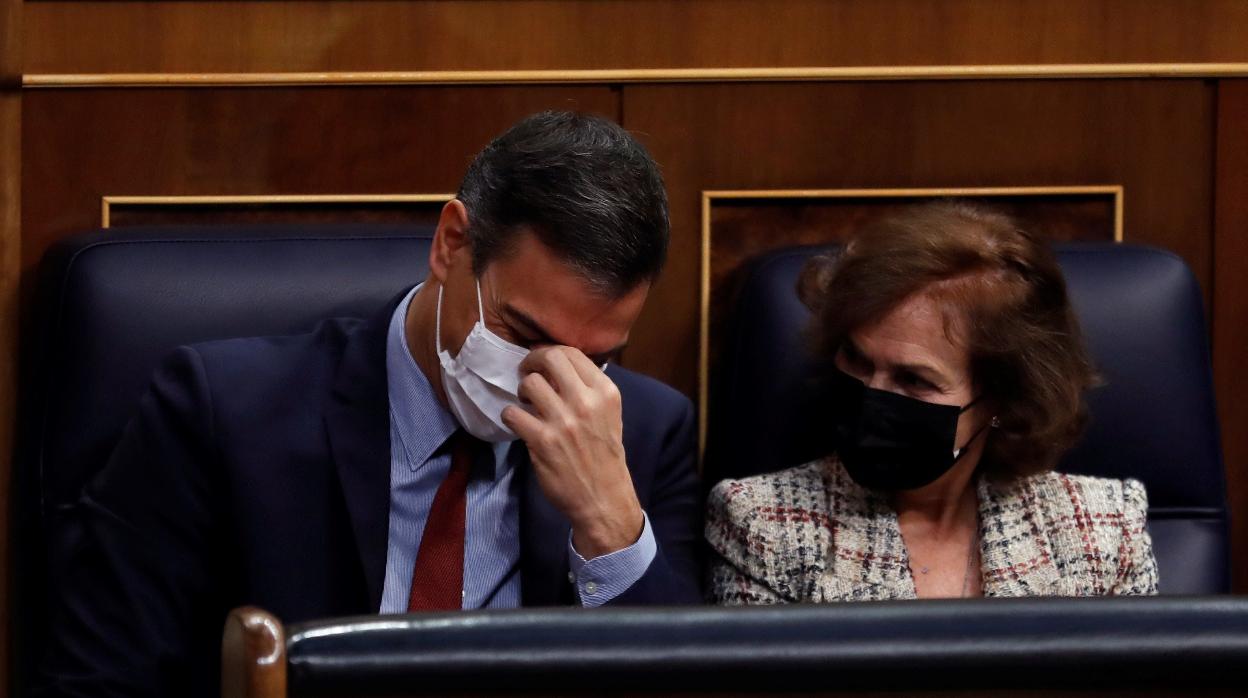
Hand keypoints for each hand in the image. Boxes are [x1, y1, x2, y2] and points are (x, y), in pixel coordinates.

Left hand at [501, 346, 642, 557]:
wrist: (603, 498)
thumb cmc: (604, 455)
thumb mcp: (609, 415)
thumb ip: (588, 389)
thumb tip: (557, 366)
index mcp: (606, 393)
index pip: (572, 353)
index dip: (549, 352)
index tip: (541, 362)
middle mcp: (586, 402)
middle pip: (550, 359)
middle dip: (532, 361)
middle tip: (527, 372)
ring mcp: (563, 421)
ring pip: (530, 384)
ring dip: (522, 390)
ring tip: (526, 402)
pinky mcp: (542, 441)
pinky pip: (513, 413)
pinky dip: (511, 415)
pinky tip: (519, 422)